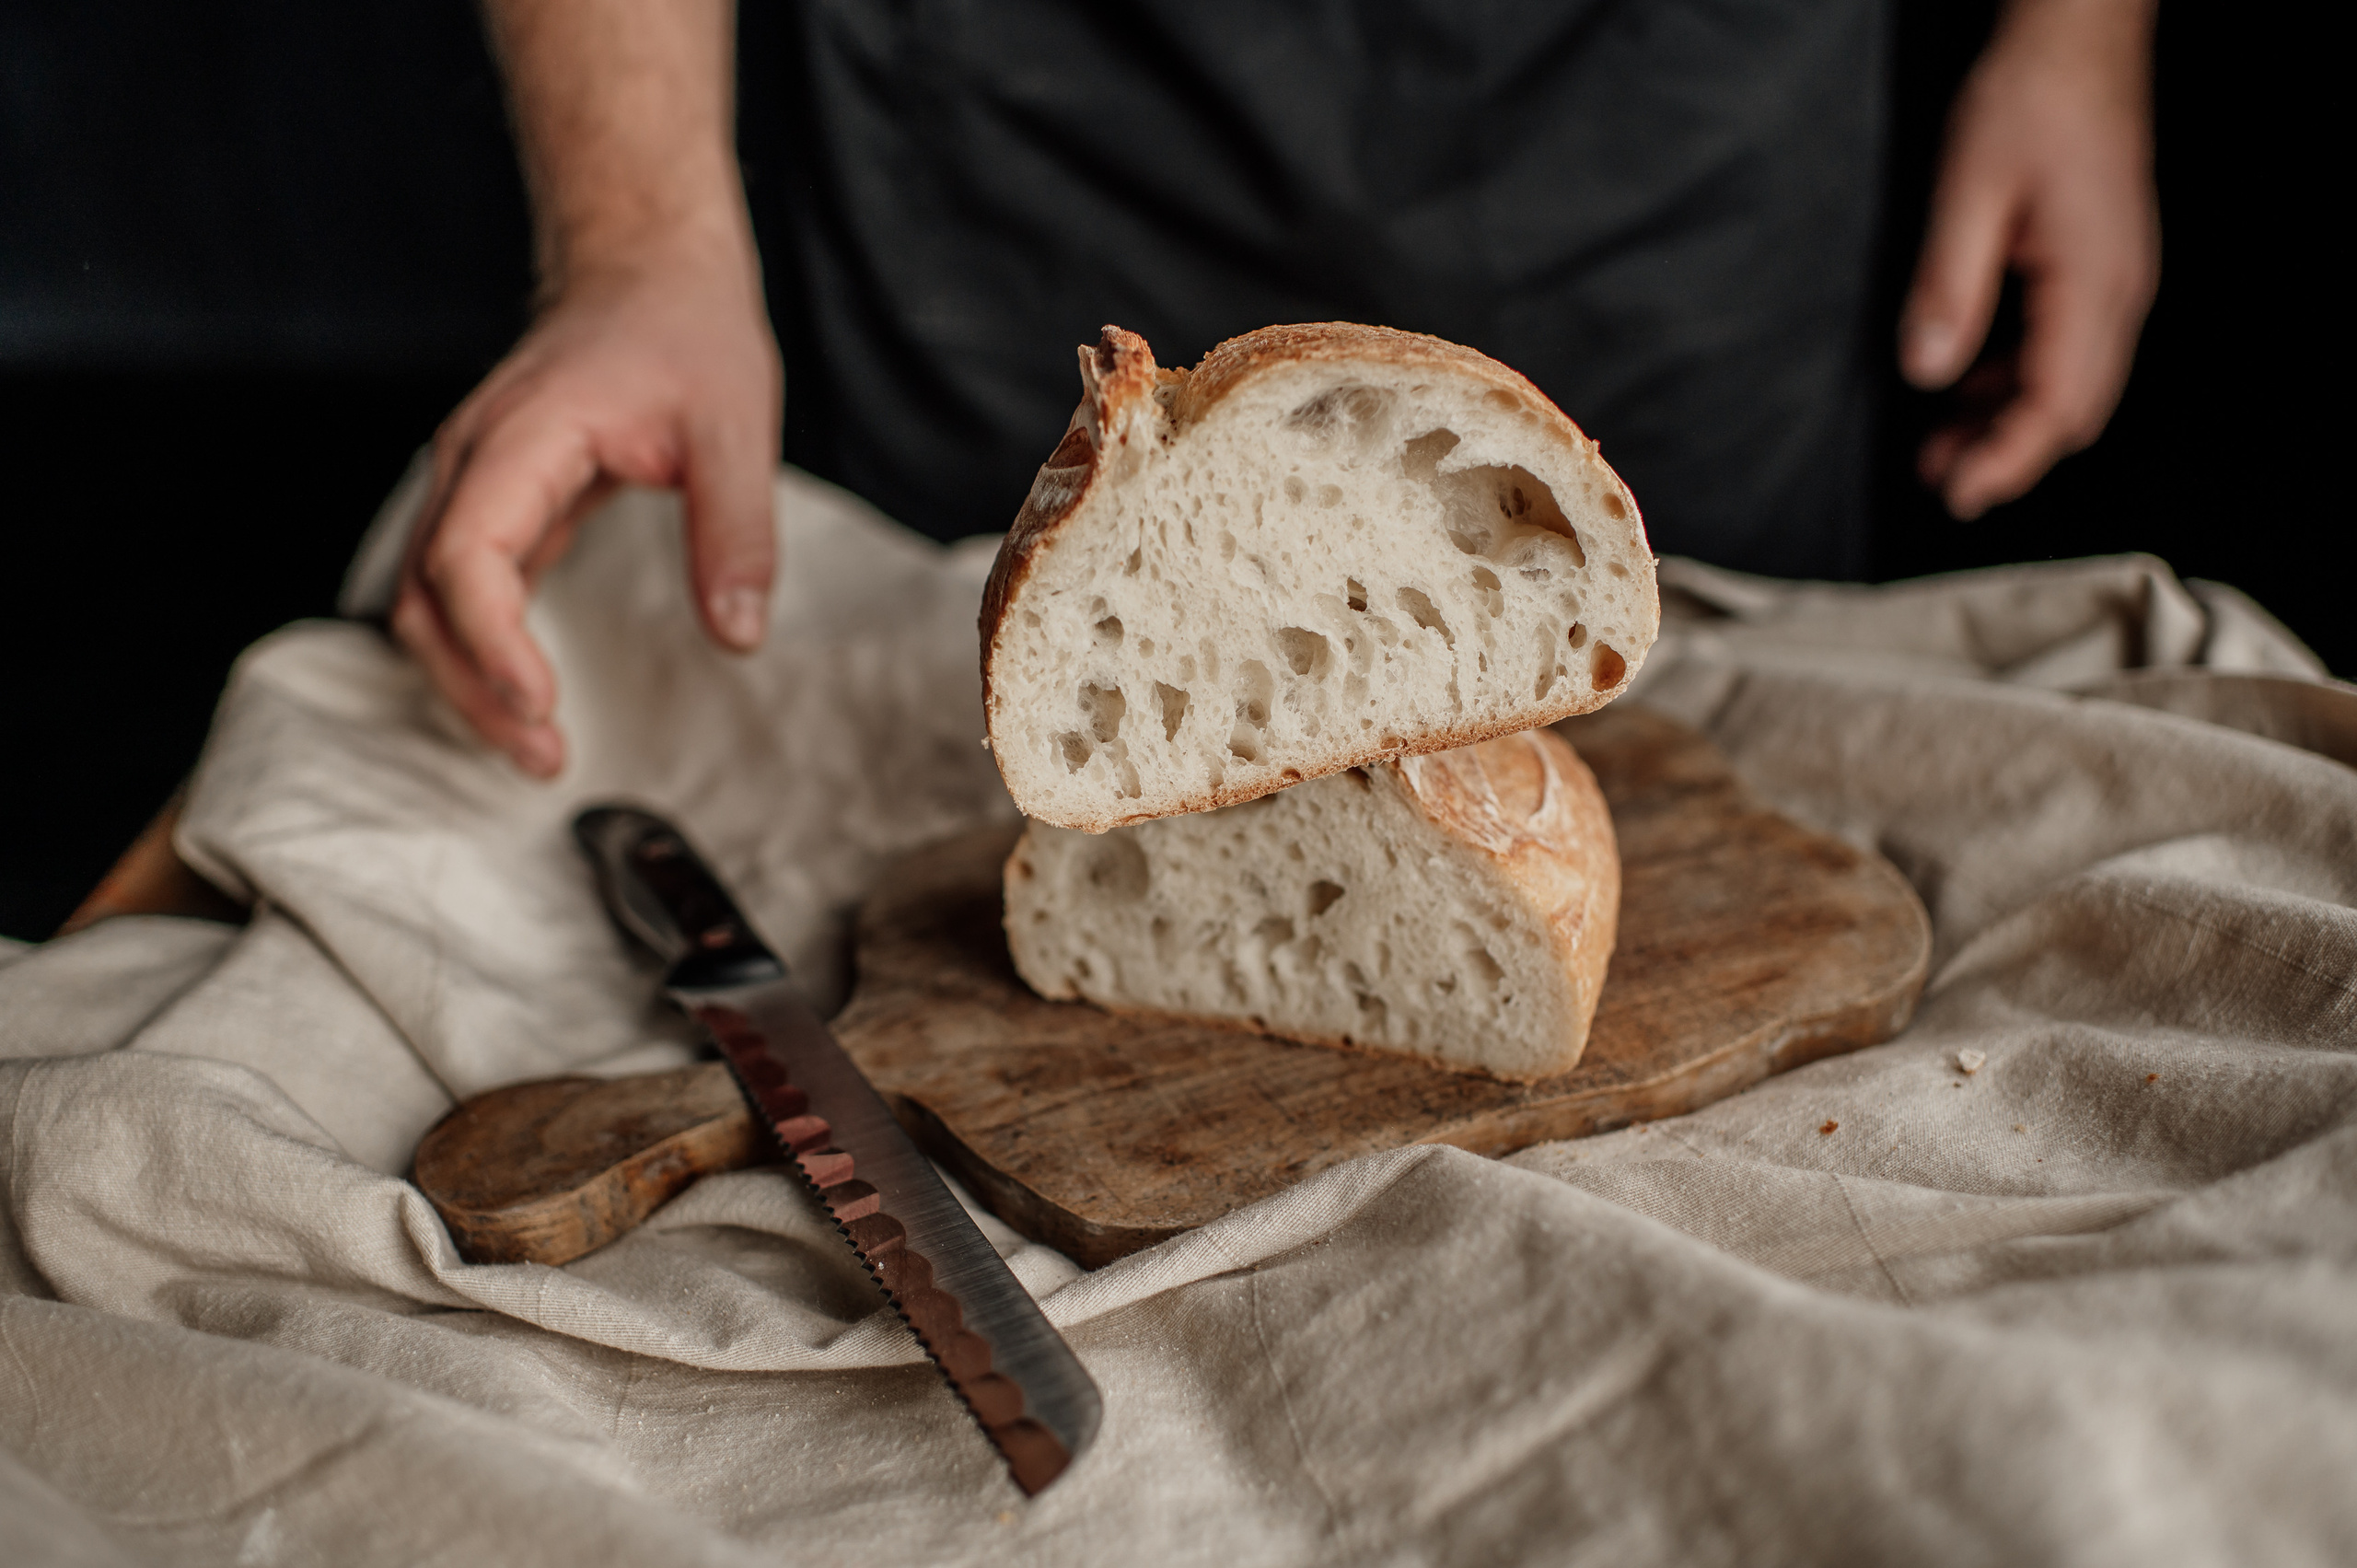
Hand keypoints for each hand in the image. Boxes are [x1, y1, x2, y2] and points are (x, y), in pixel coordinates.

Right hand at [392, 233, 781, 777]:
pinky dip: (482, 651)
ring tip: (537, 747)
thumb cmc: (685, 333)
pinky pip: (462, 590)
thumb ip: (737, 530)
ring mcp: (476, 484)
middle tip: (545, 757)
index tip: (538, 704)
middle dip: (472, 686)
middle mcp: (474, 462)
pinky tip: (527, 698)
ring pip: (429, 600)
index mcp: (522, 436)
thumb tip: (738, 633)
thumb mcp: (736, 425)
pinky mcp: (497, 504)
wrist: (647, 271)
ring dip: (468, 680)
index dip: (491, 641)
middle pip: (427, 595)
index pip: (468, 553)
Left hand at [1899, 0, 2159, 519]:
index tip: (1958, 495)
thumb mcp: (1968, 191)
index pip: (2058, 405)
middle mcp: (2120, 291)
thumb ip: (1948, 286)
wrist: (2077, 36)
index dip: (2008, 459)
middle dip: (2009, 453)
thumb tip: (1927, 371)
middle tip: (1940, 481)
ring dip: (2010, 421)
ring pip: (2073, 385)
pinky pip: (2066, 349)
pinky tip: (1966, 389)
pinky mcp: (2100, 268)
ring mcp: (2117, 281)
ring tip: (1939, 448)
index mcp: (2094, 281)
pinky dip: (2018, 381)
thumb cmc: (2030, 99)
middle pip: (2075, 409)